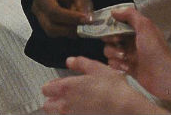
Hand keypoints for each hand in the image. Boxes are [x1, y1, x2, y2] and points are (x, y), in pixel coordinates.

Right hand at [32, 0, 92, 37]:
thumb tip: (88, 20)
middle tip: (86, 26)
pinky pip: (56, 31)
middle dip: (70, 29)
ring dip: (69, 31)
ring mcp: (39, 17)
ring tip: (82, 24)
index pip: (54, 12)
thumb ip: (82, 4)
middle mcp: (37, 9)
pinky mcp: (45, 23)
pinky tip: (77, 24)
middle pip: (51, 27)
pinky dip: (68, 30)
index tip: (86, 19)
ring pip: (53, 32)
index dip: (71, 18)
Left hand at [41, 56, 164, 113]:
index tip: (57, 85)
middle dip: (51, 100)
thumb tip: (70, 61)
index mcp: (66, 87)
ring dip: (59, 109)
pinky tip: (81, 110)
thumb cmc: (112, 88)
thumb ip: (80, 63)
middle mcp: (65, 104)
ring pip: (56, 114)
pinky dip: (71, 114)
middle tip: (60, 97)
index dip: (50, 86)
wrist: (124, 108)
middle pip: (47, 105)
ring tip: (71, 104)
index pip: (46, 89)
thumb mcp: (96, 68)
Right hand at [102, 7, 170, 95]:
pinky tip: (126, 67)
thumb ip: (130, 15)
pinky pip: (113, 64)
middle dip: (110, 40)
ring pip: (109, 51)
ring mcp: (128, 55)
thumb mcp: (145, 26)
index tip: (113, 30)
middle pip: (110, 38)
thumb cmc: (154, 48)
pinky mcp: (126, 68)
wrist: (163, 74)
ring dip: (114, 53)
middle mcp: (131, 42)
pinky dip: (117, 65)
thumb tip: (114, 11)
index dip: (112, 26)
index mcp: (136, 31)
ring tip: (125, 57)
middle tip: (118, 43)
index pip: (117, 25)